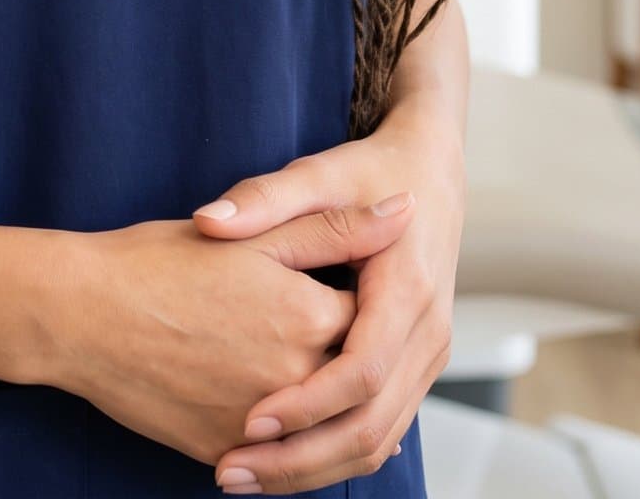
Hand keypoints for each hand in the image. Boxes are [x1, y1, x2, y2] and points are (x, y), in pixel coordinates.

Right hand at [49, 192, 417, 469]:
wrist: (81, 314)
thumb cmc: (160, 262)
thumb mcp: (253, 233)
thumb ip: (334, 228)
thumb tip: (406, 210)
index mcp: (310, 319)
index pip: (370, 321)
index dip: (363, 301)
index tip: (346, 286)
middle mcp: (296, 379)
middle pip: (348, 377)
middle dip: (344, 357)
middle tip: (325, 330)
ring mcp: (259, 423)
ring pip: (315, 425)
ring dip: (321, 408)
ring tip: (304, 376)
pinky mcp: (223, 450)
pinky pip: (271, 454)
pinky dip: (280, 437)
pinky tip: (266, 408)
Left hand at [189, 96, 466, 491]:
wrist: (431, 174)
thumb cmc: (369, 171)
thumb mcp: (319, 172)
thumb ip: (265, 198)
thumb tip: (208, 220)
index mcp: (405, 290)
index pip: (361, 372)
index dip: (306, 404)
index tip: (248, 420)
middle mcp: (426, 335)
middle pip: (370, 426)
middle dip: (300, 459)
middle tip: (231, 471)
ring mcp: (427, 359)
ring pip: (377, 441)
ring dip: (312, 468)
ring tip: (241, 476)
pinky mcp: (415, 370)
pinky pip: (378, 429)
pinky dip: (330, 454)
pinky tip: (277, 461)